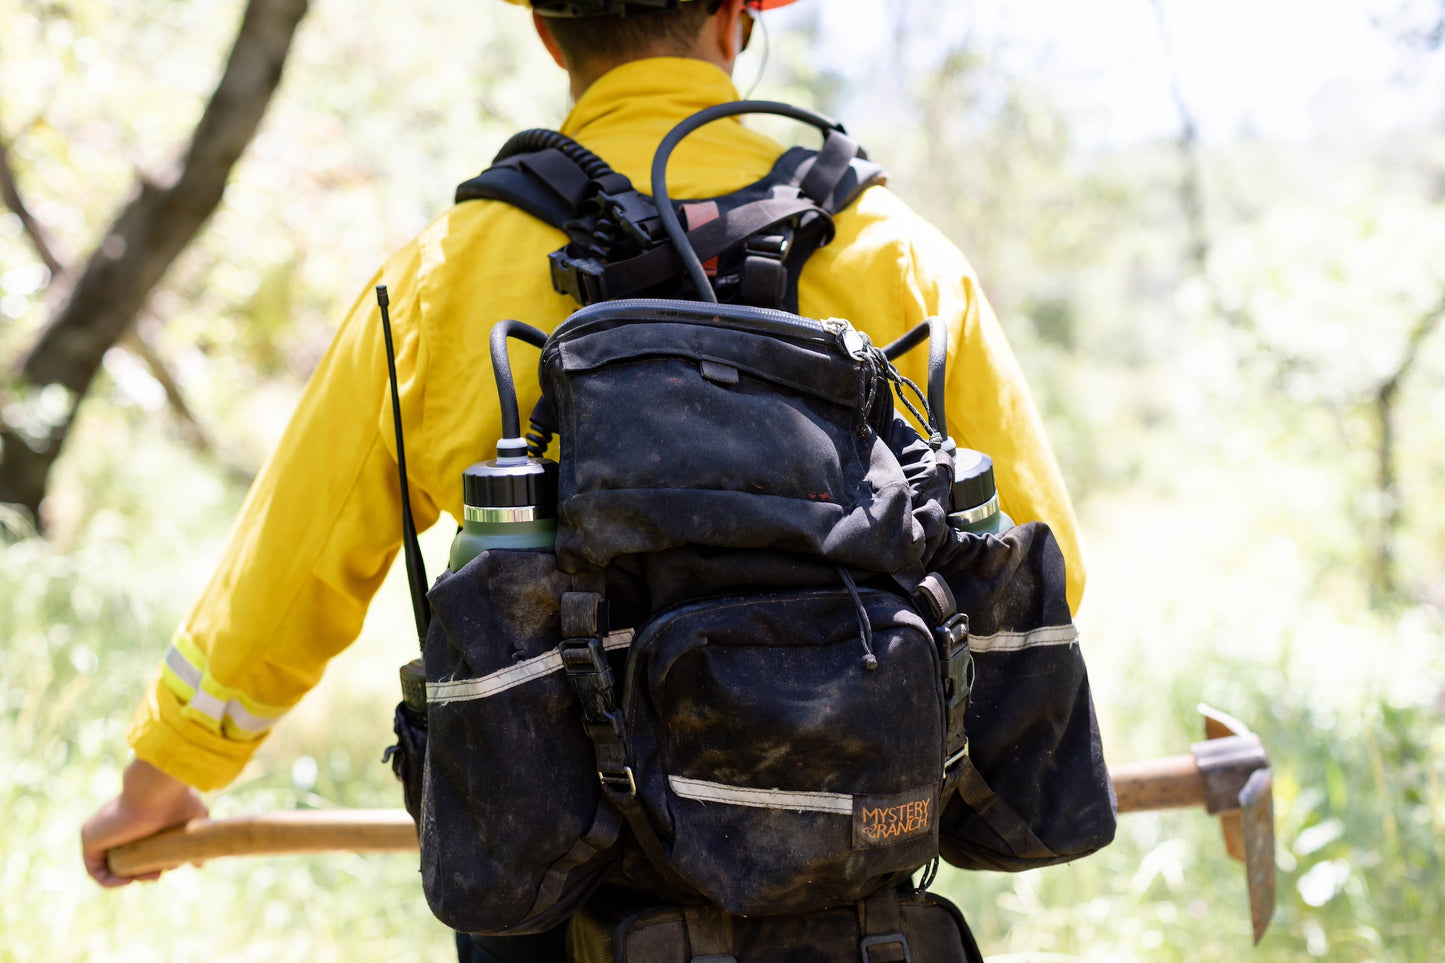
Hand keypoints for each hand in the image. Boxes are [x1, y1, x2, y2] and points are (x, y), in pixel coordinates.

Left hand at [81, 758, 208, 886]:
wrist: (155, 791)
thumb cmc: (177, 800)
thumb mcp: (193, 821)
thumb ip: (195, 840)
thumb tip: (200, 866)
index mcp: (137, 818)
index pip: (140, 848)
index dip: (153, 863)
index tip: (167, 866)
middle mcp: (117, 825)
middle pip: (127, 859)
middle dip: (144, 872)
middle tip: (159, 874)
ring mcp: (101, 832)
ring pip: (113, 865)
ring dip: (130, 878)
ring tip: (149, 877)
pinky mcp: (89, 839)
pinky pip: (95, 869)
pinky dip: (109, 881)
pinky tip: (129, 880)